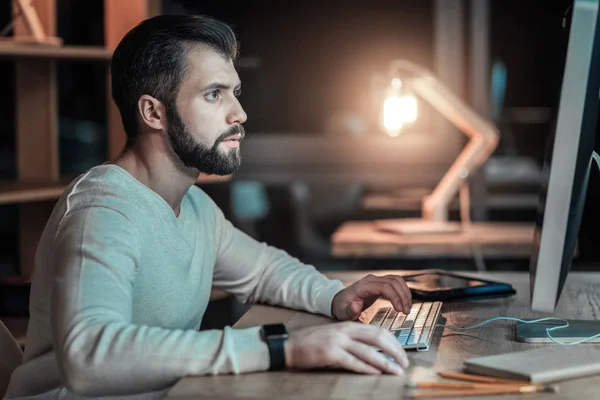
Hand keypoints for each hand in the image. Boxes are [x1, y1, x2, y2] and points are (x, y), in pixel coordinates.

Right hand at [284, 322, 408, 374]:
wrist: (289, 345)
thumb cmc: (313, 343)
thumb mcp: (335, 335)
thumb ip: (353, 339)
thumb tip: (375, 350)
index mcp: (348, 325)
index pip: (377, 330)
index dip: (393, 341)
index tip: (402, 352)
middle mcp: (345, 331)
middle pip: (377, 337)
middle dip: (395, 350)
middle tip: (405, 362)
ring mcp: (337, 341)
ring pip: (368, 351)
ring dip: (385, 362)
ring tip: (396, 370)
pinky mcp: (330, 353)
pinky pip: (353, 362)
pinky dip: (367, 368)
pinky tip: (376, 373)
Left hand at [331, 274, 411, 320]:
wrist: (339, 301)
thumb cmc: (342, 307)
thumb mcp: (343, 312)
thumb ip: (349, 310)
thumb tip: (355, 306)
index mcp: (363, 286)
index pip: (385, 286)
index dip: (395, 297)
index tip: (399, 310)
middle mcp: (371, 280)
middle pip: (393, 282)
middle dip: (403, 296)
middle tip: (406, 311)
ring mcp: (376, 280)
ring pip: (397, 280)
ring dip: (405, 293)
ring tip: (407, 308)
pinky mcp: (380, 284)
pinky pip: (395, 283)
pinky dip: (402, 291)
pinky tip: (404, 303)